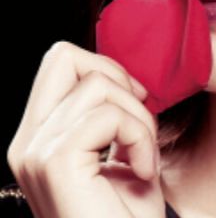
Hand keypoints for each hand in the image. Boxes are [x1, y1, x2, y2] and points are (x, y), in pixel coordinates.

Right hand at [6, 41, 165, 217]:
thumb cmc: (127, 214)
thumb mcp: (119, 149)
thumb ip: (110, 109)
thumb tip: (126, 71)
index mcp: (40, 136)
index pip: (61, 61)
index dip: (106, 69)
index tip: (135, 103)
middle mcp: (27, 143)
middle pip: (64, 56)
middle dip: (116, 77)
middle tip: (138, 122)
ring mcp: (36, 153)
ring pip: (97, 84)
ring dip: (139, 117)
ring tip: (143, 157)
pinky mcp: (56, 164)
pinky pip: (108, 115)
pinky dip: (141, 137)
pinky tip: (144, 171)